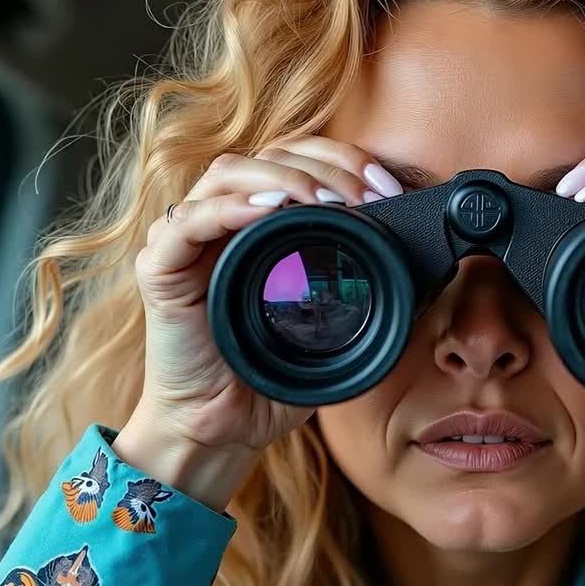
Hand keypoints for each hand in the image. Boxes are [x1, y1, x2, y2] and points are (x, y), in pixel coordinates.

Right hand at [119, 135, 404, 508]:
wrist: (222, 430)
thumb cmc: (269, 378)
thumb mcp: (331, 327)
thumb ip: (364, 292)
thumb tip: (424, 273)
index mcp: (261, 225)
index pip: (300, 162)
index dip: (343, 161)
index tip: (387, 187)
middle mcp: (223, 222)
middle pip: (268, 155)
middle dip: (324, 164)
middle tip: (366, 192)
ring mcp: (187, 242)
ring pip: (228, 174)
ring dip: (283, 178)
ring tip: (324, 199)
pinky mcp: (160, 269)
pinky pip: (186, 223)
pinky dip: (227, 209)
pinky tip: (265, 211)